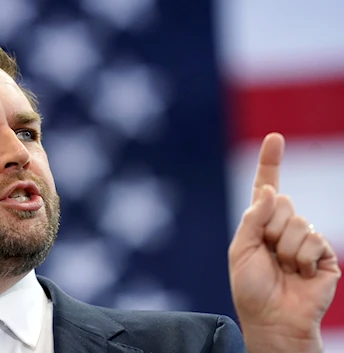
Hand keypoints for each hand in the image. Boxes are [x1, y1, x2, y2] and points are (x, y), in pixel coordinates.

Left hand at [228, 132, 340, 351]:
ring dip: (285, 248)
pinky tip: (300, 274)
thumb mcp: (241, 249)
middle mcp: (283, 226)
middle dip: (271, 228)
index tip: (275, 137)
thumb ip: (253, 218)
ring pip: (297, 222)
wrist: (271, 318)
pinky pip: (313, 240)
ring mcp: (305, 239)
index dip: (270, 161)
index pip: (267, 187)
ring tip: (283, 268)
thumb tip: (273, 191)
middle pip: (283, 203)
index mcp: (260, 223)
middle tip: (269, 255)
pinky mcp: (323, 254)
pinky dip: (302, 258)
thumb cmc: (251, 287)